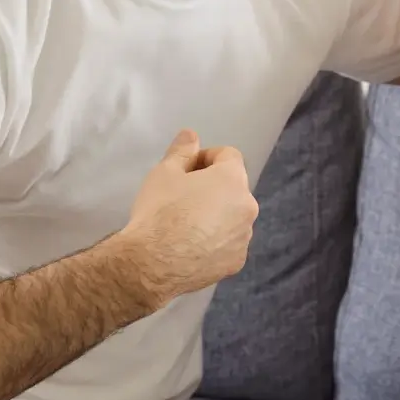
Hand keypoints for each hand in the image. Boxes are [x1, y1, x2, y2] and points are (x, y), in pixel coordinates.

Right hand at [118, 129, 258, 307]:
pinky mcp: (235, 262)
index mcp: (233, 180)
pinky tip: (191, 247)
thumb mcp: (164, 173)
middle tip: (182, 196)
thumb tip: (191, 135)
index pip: (228, 155)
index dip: (206, 157)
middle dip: (212, 187)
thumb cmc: (159, 211)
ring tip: (186, 224)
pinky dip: (215, 241)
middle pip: (233, 187)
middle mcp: (247, 207)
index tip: (185, 169)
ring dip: (217, 214)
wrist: (152, 264)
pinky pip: (228, 243)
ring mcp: (244, 237)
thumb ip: (182, 151)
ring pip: (233, 216)